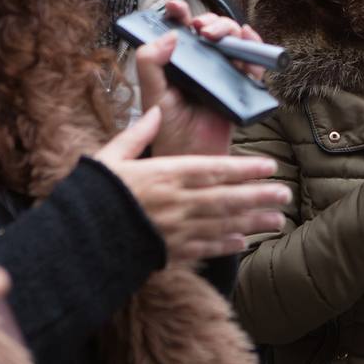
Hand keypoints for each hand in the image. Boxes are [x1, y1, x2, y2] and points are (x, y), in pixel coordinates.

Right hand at [95, 108, 289, 261]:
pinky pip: (205, 248)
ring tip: (277, 219)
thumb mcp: (111, 157)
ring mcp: (176, 230)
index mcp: (166, 175)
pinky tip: (244, 241)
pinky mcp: (170, 252)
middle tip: (285, 194)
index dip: (245, 169)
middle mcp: (177, 203)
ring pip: (223, 225)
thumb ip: (137, 134)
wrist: (78, 240)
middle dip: (259, 196)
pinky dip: (226, 244)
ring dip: (253, 222)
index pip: (214, 169)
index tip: (269, 166)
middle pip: (227, 198)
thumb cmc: (93, 195)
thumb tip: (155, 111)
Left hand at [136, 0, 266, 157]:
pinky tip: (248, 37)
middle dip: (209, 20)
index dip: (180, 13)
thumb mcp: (152, 94)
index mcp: (178, 61)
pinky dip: (255, 45)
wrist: (189, 155)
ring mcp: (223, 72)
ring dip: (229, 28)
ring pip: (233, 39)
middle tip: (201, 29)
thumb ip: (149, 64)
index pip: (180, 28)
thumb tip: (169, 35)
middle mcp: (202, 62)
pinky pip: (254, 61)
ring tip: (217, 36)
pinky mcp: (241, 85)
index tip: (175, 7)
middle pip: (212, 29)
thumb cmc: (167, 128)